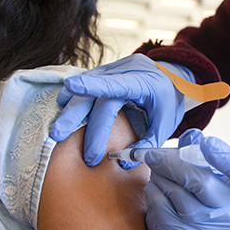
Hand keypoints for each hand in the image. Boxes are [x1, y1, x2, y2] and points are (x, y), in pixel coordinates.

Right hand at [49, 54, 185, 166]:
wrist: (173, 78)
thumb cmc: (169, 102)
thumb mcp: (165, 125)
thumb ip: (147, 143)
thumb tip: (124, 162)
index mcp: (144, 82)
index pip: (116, 84)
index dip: (93, 85)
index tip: (70, 86)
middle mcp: (126, 71)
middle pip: (95, 93)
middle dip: (75, 115)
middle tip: (57, 135)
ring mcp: (115, 68)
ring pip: (87, 86)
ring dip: (70, 106)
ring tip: (56, 126)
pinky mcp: (107, 71)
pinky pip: (88, 81)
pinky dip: (75, 95)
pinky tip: (62, 105)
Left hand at [144, 129, 229, 229]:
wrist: (186, 227)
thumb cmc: (198, 187)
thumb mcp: (203, 166)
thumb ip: (197, 149)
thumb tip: (191, 137)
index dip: (229, 160)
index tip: (207, 142)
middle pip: (204, 185)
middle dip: (174, 165)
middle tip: (154, 154)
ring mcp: (210, 228)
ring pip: (181, 199)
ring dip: (162, 179)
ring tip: (154, 169)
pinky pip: (166, 211)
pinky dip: (155, 193)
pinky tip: (154, 186)